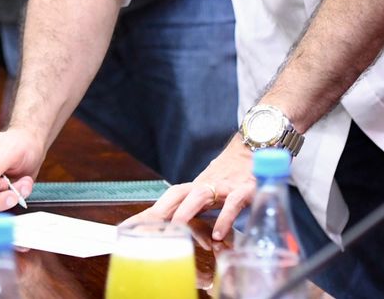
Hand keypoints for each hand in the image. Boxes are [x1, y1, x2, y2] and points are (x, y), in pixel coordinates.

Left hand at [137, 136, 255, 240]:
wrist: (256, 147)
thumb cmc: (231, 176)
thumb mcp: (211, 196)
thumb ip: (197, 213)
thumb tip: (178, 235)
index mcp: (195, 189)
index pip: (168, 200)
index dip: (148, 213)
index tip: (128, 228)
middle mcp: (206, 185)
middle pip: (177, 194)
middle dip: (160, 211)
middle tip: (144, 229)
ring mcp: (225, 186)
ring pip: (200, 195)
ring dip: (187, 211)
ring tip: (176, 228)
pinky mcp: (246, 188)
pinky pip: (234, 202)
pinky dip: (225, 217)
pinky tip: (218, 234)